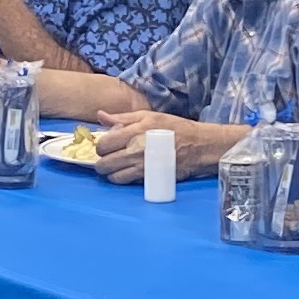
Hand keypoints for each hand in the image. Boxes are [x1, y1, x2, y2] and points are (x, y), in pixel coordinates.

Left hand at [94, 115, 225, 183]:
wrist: (197, 145)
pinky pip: (128, 182)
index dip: (101, 146)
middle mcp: (135, 152)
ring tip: (117, 166)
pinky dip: (125, 178)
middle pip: (104, 164)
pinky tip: (129, 171)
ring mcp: (142, 167)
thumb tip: (100, 116)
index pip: (103, 145)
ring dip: (111, 173)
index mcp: (133, 132)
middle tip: (109, 157)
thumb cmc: (173, 128)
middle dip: (102, 162)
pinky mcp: (149, 178)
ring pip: (113, 177)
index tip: (107, 145)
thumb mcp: (148, 116)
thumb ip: (122, 118)